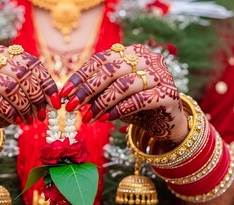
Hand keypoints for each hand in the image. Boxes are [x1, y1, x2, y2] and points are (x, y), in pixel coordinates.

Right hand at [0, 44, 60, 142]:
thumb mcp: (17, 98)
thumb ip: (33, 93)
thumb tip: (55, 99)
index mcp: (0, 54)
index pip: (30, 62)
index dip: (46, 82)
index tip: (55, 102)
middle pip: (21, 73)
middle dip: (36, 97)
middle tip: (42, 114)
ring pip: (8, 86)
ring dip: (23, 106)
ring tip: (29, 120)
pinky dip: (8, 112)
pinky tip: (14, 121)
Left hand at [60, 44, 187, 142]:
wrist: (166, 123)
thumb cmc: (136, 107)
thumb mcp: (113, 97)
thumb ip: (97, 92)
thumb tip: (70, 97)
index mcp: (133, 52)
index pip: (102, 60)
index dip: (81, 76)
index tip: (64, 93)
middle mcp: (149, 59)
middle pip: (111, 70)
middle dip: (87, 90)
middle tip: (71, 106)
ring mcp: (161, 75)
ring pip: (124, 85)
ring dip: (101, 103)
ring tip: (87, 117)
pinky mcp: (169, 94)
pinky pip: (139, 100)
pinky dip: (119, 110)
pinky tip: (106, 119)